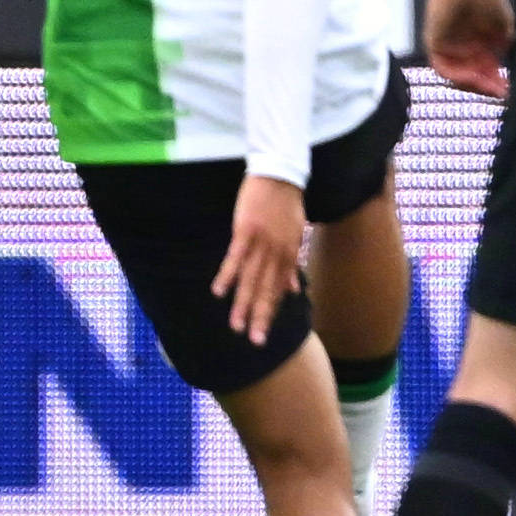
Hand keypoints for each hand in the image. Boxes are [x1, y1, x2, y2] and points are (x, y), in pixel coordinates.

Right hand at [216, 175, 308, 342]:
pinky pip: (235, 257)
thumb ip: (293, 263)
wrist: (281, 175)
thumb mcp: (297, 234)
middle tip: (253, 341)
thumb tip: (295, 289)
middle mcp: (277, 253)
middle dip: (259, 316)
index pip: (279, 291)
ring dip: (242, 303)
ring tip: (235, 325)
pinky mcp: (246, 230)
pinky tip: (218, 292)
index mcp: (289, 254)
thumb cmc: (287, 205)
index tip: (263, 333)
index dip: (270, 312)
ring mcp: (262, 242)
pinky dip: (227, 275)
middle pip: (266, 290)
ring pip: (251, 279)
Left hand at [427, 0, 515, 96]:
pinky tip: (474, 76)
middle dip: (487, 87)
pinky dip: (458, 75)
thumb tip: (506, 59)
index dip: (495, 80)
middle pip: (472, 76)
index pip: (484, 68)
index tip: (508, 89)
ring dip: (474, 84)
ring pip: (458, 76)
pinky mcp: (434, 43)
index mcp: (476, 41)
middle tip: (501, 93)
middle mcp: (461, 46)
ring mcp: (447, 46)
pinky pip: (443, 67)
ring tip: (490, 87)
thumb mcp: (502, 21)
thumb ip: (504, 42)